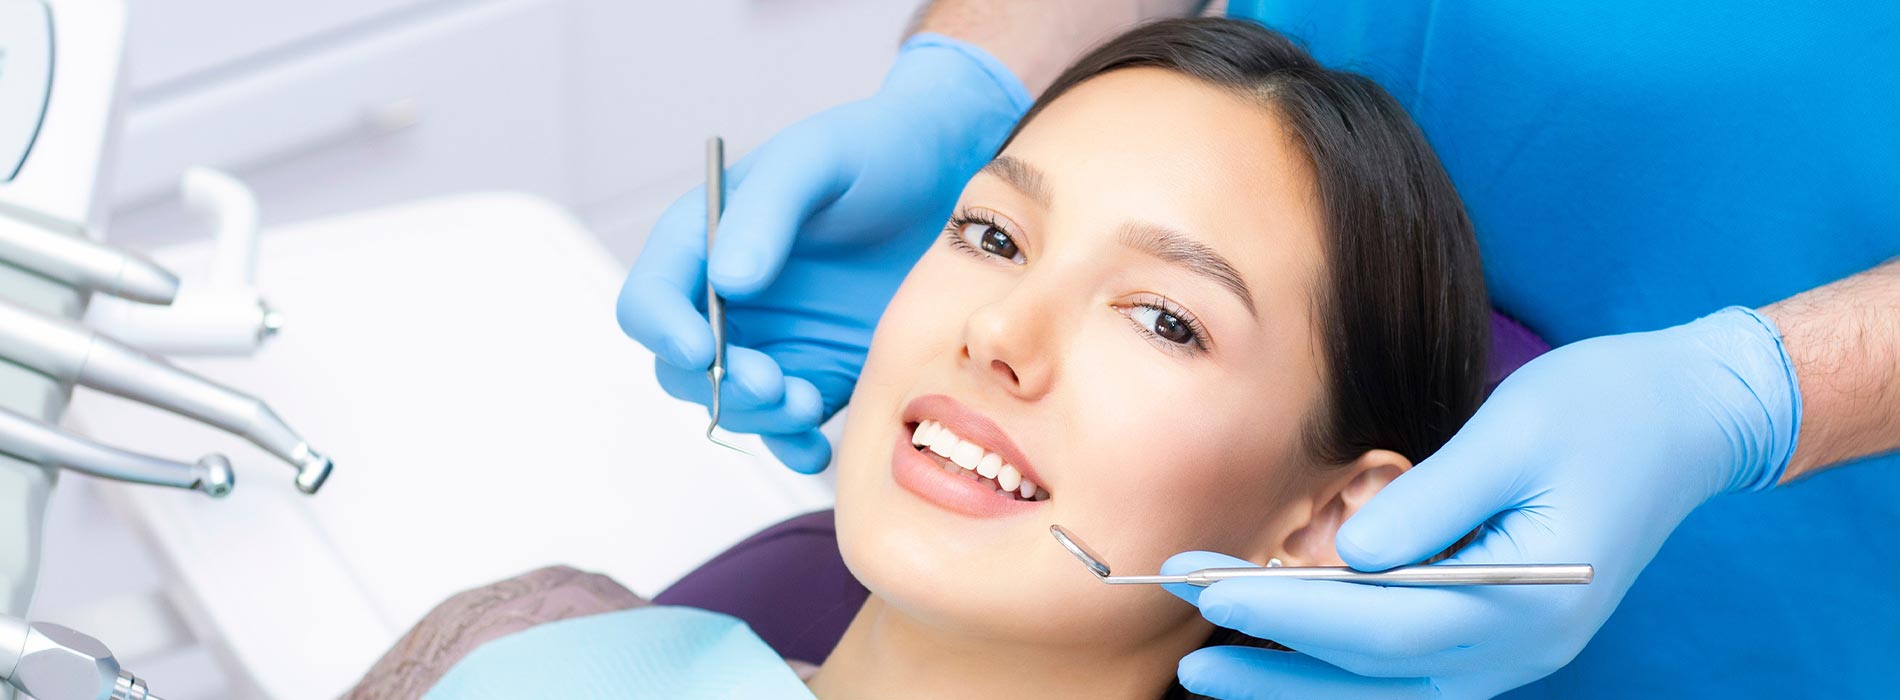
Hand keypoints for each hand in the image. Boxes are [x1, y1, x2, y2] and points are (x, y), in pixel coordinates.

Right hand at [615, 35, 1029, 472]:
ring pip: (731, 404)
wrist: (948, 174)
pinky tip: (814, 447)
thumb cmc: (872, 150)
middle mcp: (725, 299)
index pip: (650, 301)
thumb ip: (765, 212)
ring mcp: (770, 340)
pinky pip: (786, 423)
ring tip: (807, 405)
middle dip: (719, 386)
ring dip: (758, 418)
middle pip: (683, 367)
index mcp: (702, 242)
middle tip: (772, 385)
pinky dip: (792, 443)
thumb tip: (726, 280)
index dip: (663, 330)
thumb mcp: (815, 159)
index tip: (702, 350)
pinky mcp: (816, 369)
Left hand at [1163, 307, 1801, 698]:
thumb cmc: (1603, 410)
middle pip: (1371, 676)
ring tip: (1209, 669)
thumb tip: (1343, 558)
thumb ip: (1429, 504)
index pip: (1378, 623)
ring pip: (1384, 691)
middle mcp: (1516, 649)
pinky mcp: (1497, 638)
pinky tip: (1280, 652)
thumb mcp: (1511, 434)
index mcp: (1525, 602)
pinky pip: (1404, 673)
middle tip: (1184, 653)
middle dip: (1271, 662)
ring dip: (1296, 683)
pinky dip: (1338, 670)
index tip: (1207, 589)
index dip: (1284, 612)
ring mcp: (1510, 654)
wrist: (1687, 421)